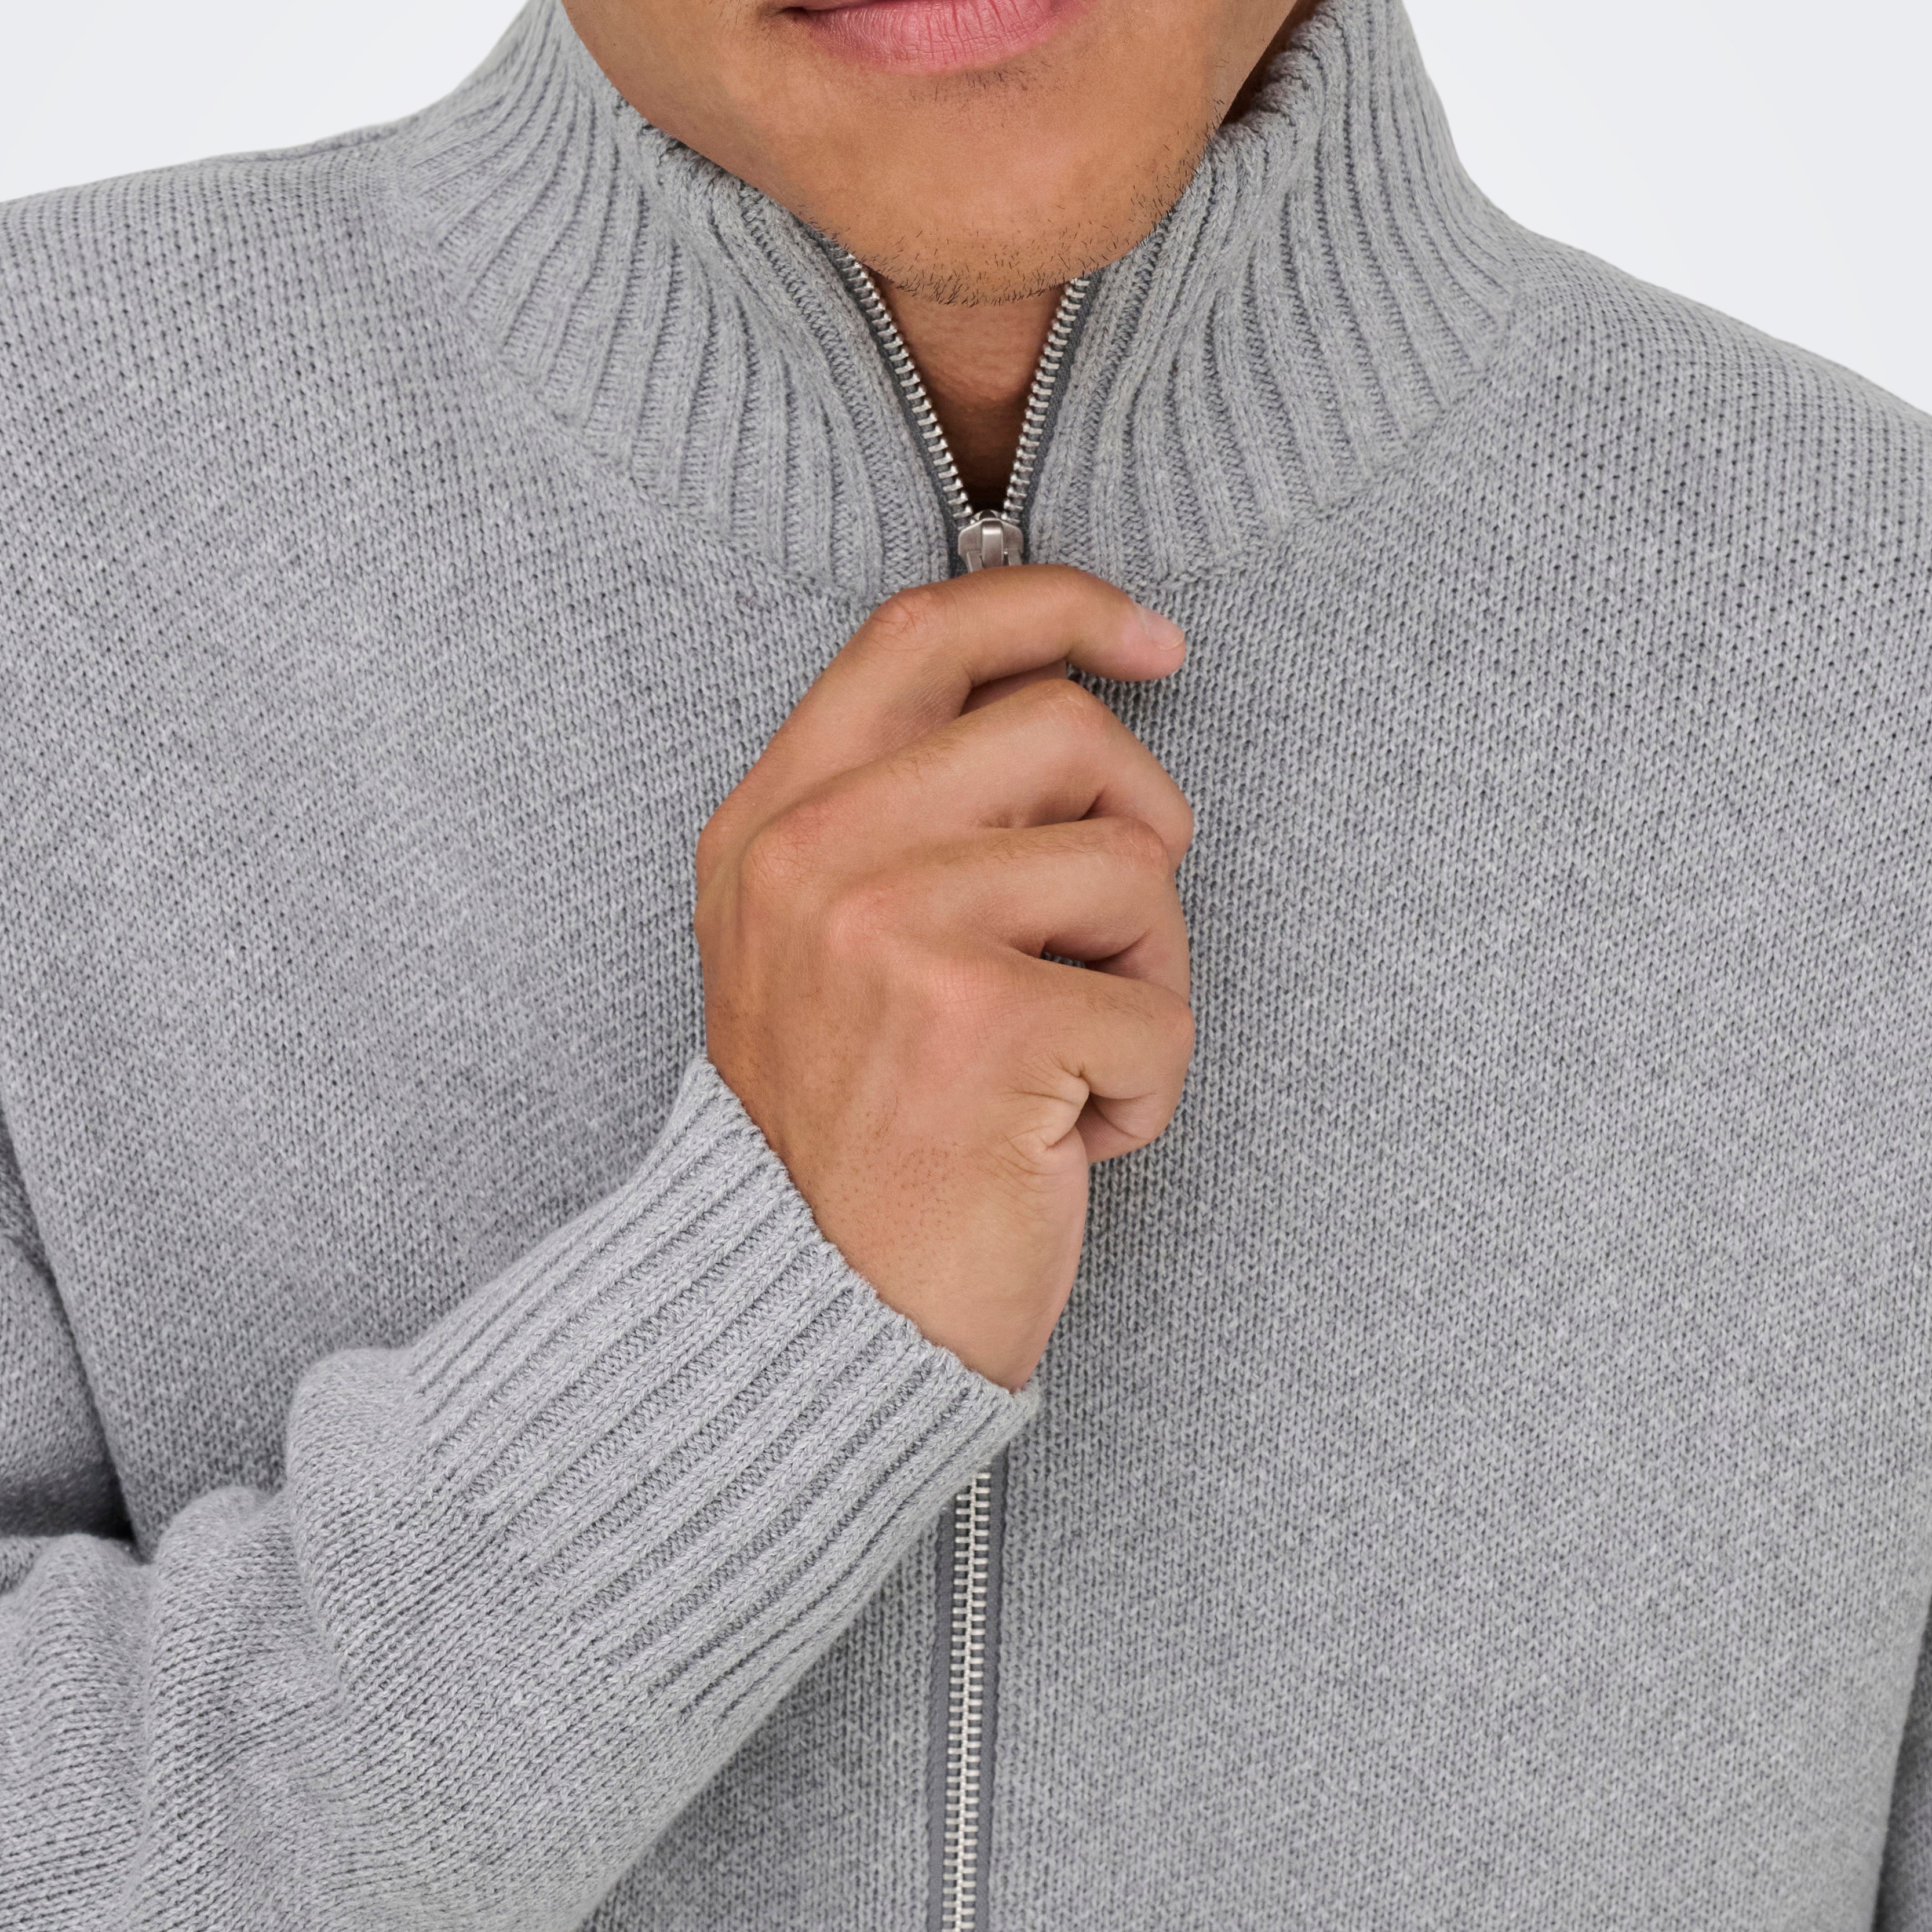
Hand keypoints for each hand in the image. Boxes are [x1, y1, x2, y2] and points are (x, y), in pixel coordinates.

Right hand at [695, 568, 1193, 1391]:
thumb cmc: (852, 1137)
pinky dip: (1145, 1090)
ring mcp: (891, 932)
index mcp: (771, 821)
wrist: (802, 1324)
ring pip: (1135, 867)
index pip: (921, 632)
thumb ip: (904, 811)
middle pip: (1062, 727)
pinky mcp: (981, 1021)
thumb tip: (1070, 692)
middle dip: (1138, 825)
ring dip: (1145, 978)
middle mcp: (814, 857)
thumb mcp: (821, 942)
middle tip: (1109, 934)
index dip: (1053, 607)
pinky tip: (1062, 1139)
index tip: (1151, 639)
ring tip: (1065, 1063)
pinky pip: (1160, 1008)